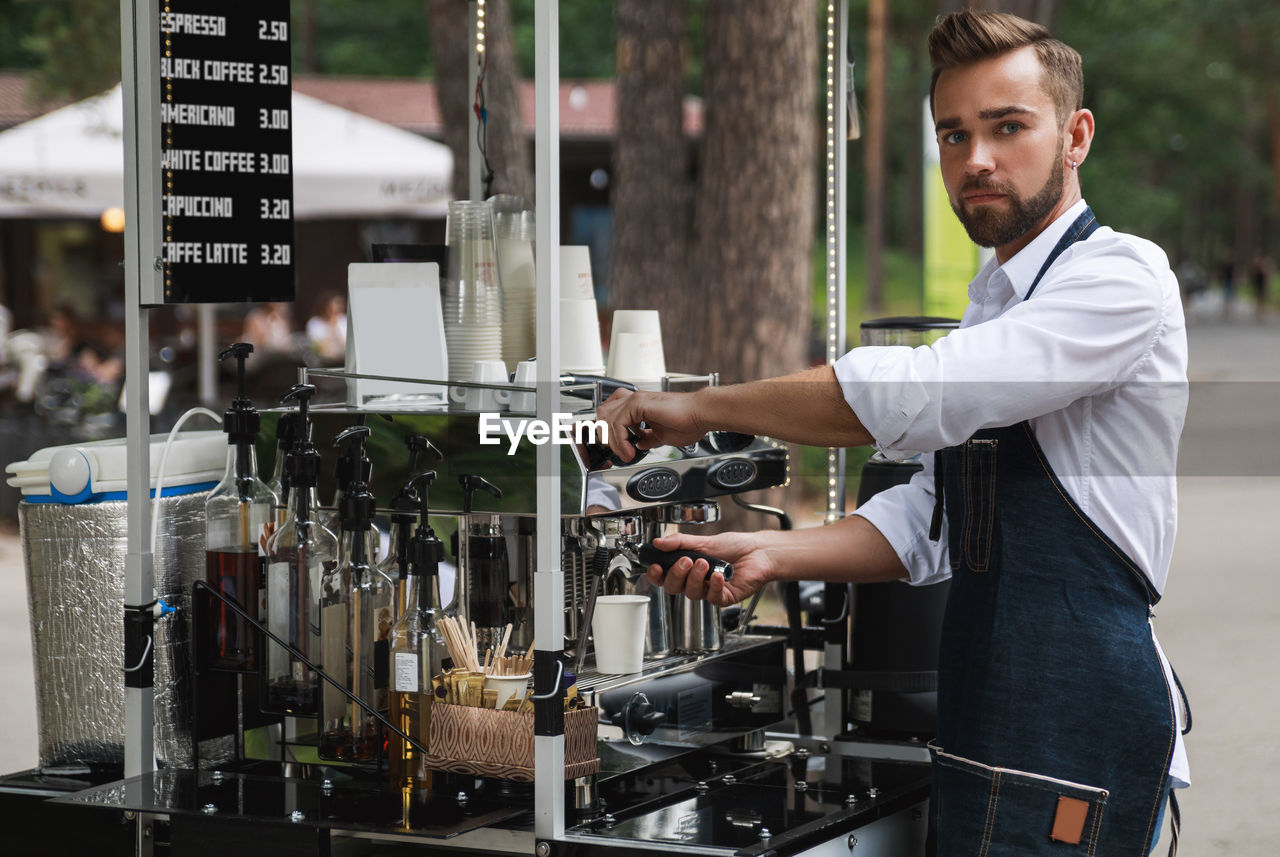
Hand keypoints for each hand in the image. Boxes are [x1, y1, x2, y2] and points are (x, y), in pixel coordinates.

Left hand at [596, 388, 705, 462]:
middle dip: (606, 435)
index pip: (611, 414)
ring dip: (613, 441)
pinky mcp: (639, 404)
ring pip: (607, 418)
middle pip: (603, 414)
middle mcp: (634, 400)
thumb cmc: (689, 422)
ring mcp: (635, 400)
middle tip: (618, 451)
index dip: (609, 432)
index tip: (619, 449)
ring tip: (625, 454)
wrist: (701, 415)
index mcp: (639, 406)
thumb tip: (639, 444)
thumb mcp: (661, 435)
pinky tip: (630, 450)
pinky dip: (620, 440)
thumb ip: (648, 438)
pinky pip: (618, 423)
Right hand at [646, 531, 773, 607]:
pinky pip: (712, 598)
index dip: (656, 575)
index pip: (664, 577)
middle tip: (686, 560)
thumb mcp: (703, 540)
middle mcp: (696, 582)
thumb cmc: (734, 547)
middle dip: (676, 574)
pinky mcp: (723, 598)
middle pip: (674, 588)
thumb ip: (679, 542)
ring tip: (705, 563)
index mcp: (687, 568)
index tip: (655, 566)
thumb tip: (658, 542)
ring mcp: (708, 591)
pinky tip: (719, 575)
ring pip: (691, 593)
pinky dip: (714, 585)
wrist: (758, 552)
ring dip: (696, 578)